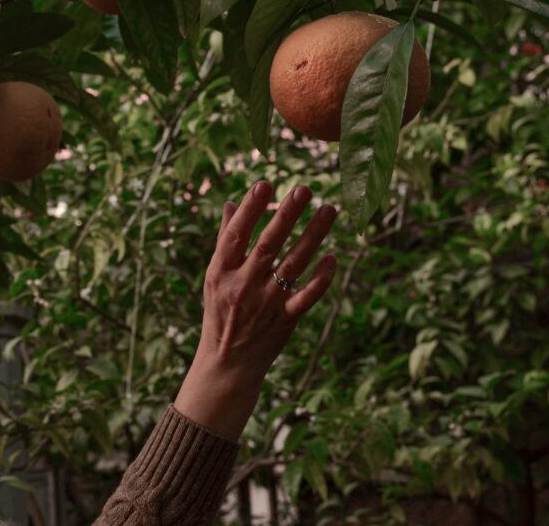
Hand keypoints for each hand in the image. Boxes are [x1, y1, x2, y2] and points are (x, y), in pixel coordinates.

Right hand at [175, 180, 337, 439]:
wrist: (226, 365)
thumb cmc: (220, 314)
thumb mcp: (215, 278)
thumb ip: (225, 240)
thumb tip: (233, 202)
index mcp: (222, 272)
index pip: (235, 235)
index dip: (250, 210)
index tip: (264, 184)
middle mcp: (243, 285)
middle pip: (268, 244)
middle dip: (286, 216)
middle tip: (304, 189)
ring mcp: (266, 302)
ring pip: (293, 264)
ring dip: (313, 235)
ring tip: (329, 209)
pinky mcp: (285, 319)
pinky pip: (307, 296)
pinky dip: (320, 278)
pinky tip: (333, 257)